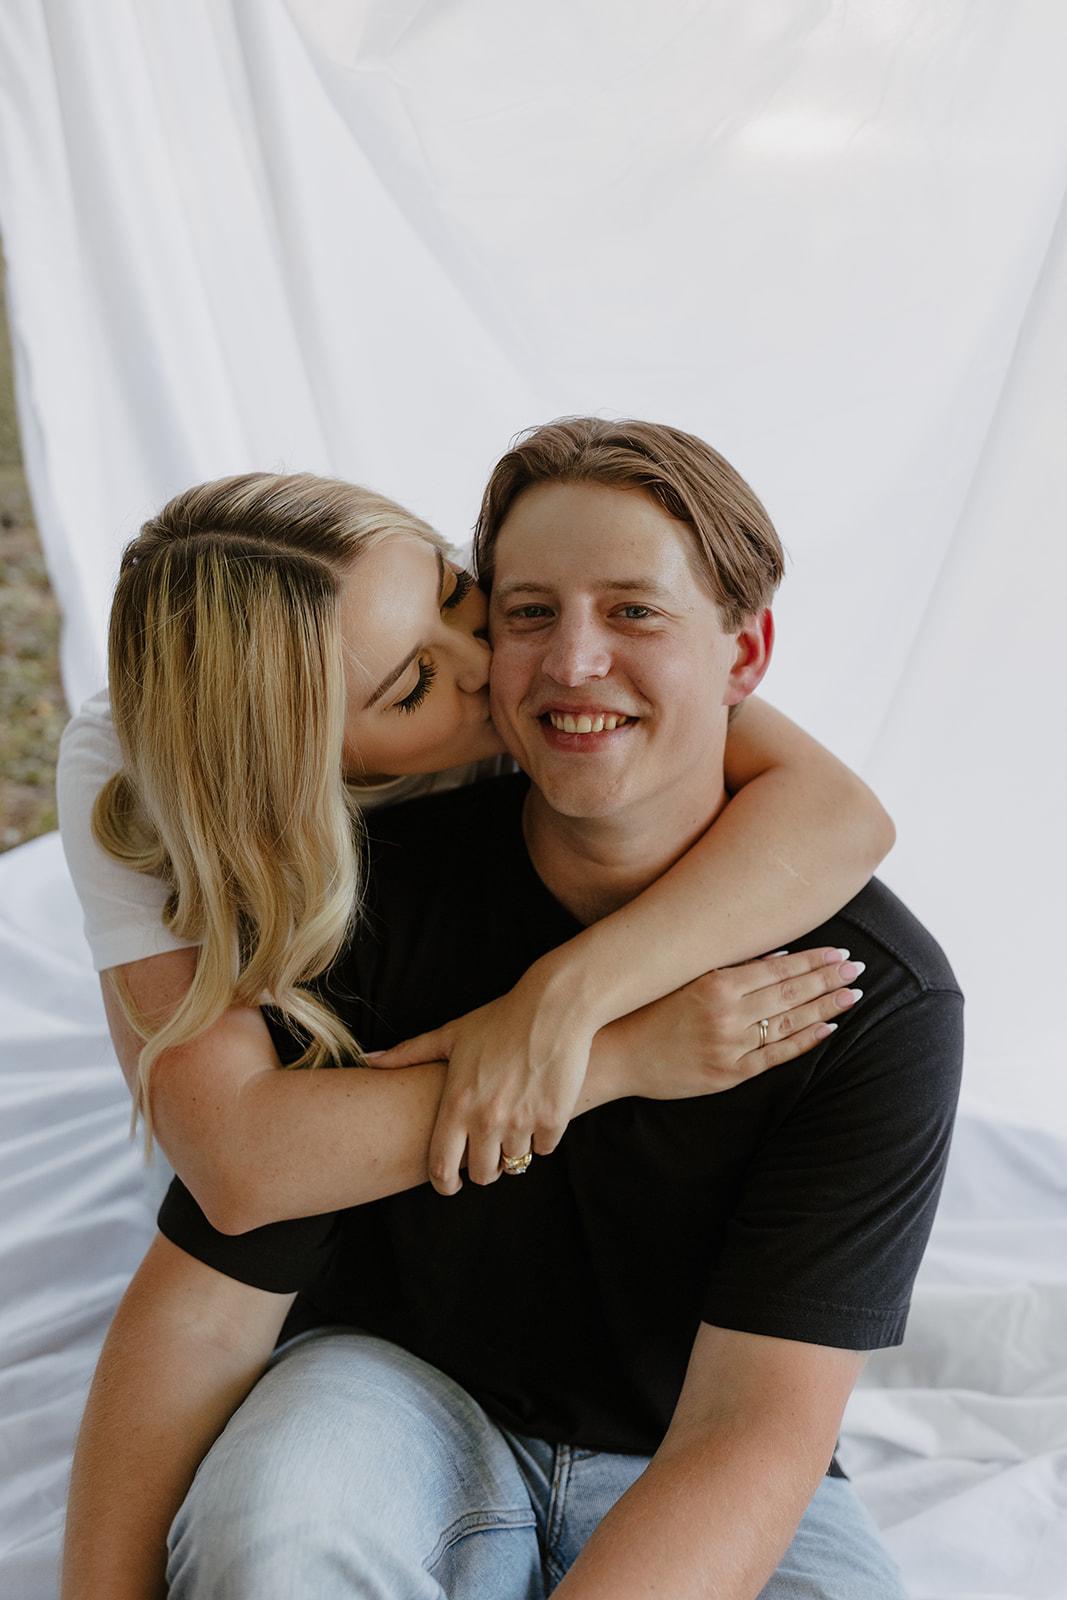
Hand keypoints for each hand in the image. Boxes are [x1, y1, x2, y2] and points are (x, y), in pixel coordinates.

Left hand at [363, 970, 597, 1195]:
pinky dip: (542, 1136)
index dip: (443, 1183)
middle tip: (486, 1153)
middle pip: (483, 1175)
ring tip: (513, 1125)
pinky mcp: (553, 1119)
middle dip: (484, 1169)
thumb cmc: (499, 1019)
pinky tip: (538, 1111)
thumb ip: (407, 1054)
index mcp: (457, 1104)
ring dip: (513, 1149)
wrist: (553, 1007)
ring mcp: (522, 1122)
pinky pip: (545, 1147)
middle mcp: (487, 1119)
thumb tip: (367, 1059)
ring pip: (515, 1163)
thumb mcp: (451, 1035)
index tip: (449, 1185)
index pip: (441, 1168)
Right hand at [604, 946, 863, 1099]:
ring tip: (852, 993)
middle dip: (827, 979)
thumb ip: (727, 968)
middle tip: (856, 968)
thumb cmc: (643, 1009)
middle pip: (790, 993)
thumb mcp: (682, 978)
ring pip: (789, 1023)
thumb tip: (775, 955)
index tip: (838, 952)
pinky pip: (775, 1056)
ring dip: (825, 1006)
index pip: (777, 969)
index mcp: (715, 984)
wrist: (613, 1054)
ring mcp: (730, 1045)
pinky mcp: (728, 1073)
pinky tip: (828, 1029)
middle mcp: (727, 1013)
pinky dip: (804, 1041)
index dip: (812, 961)